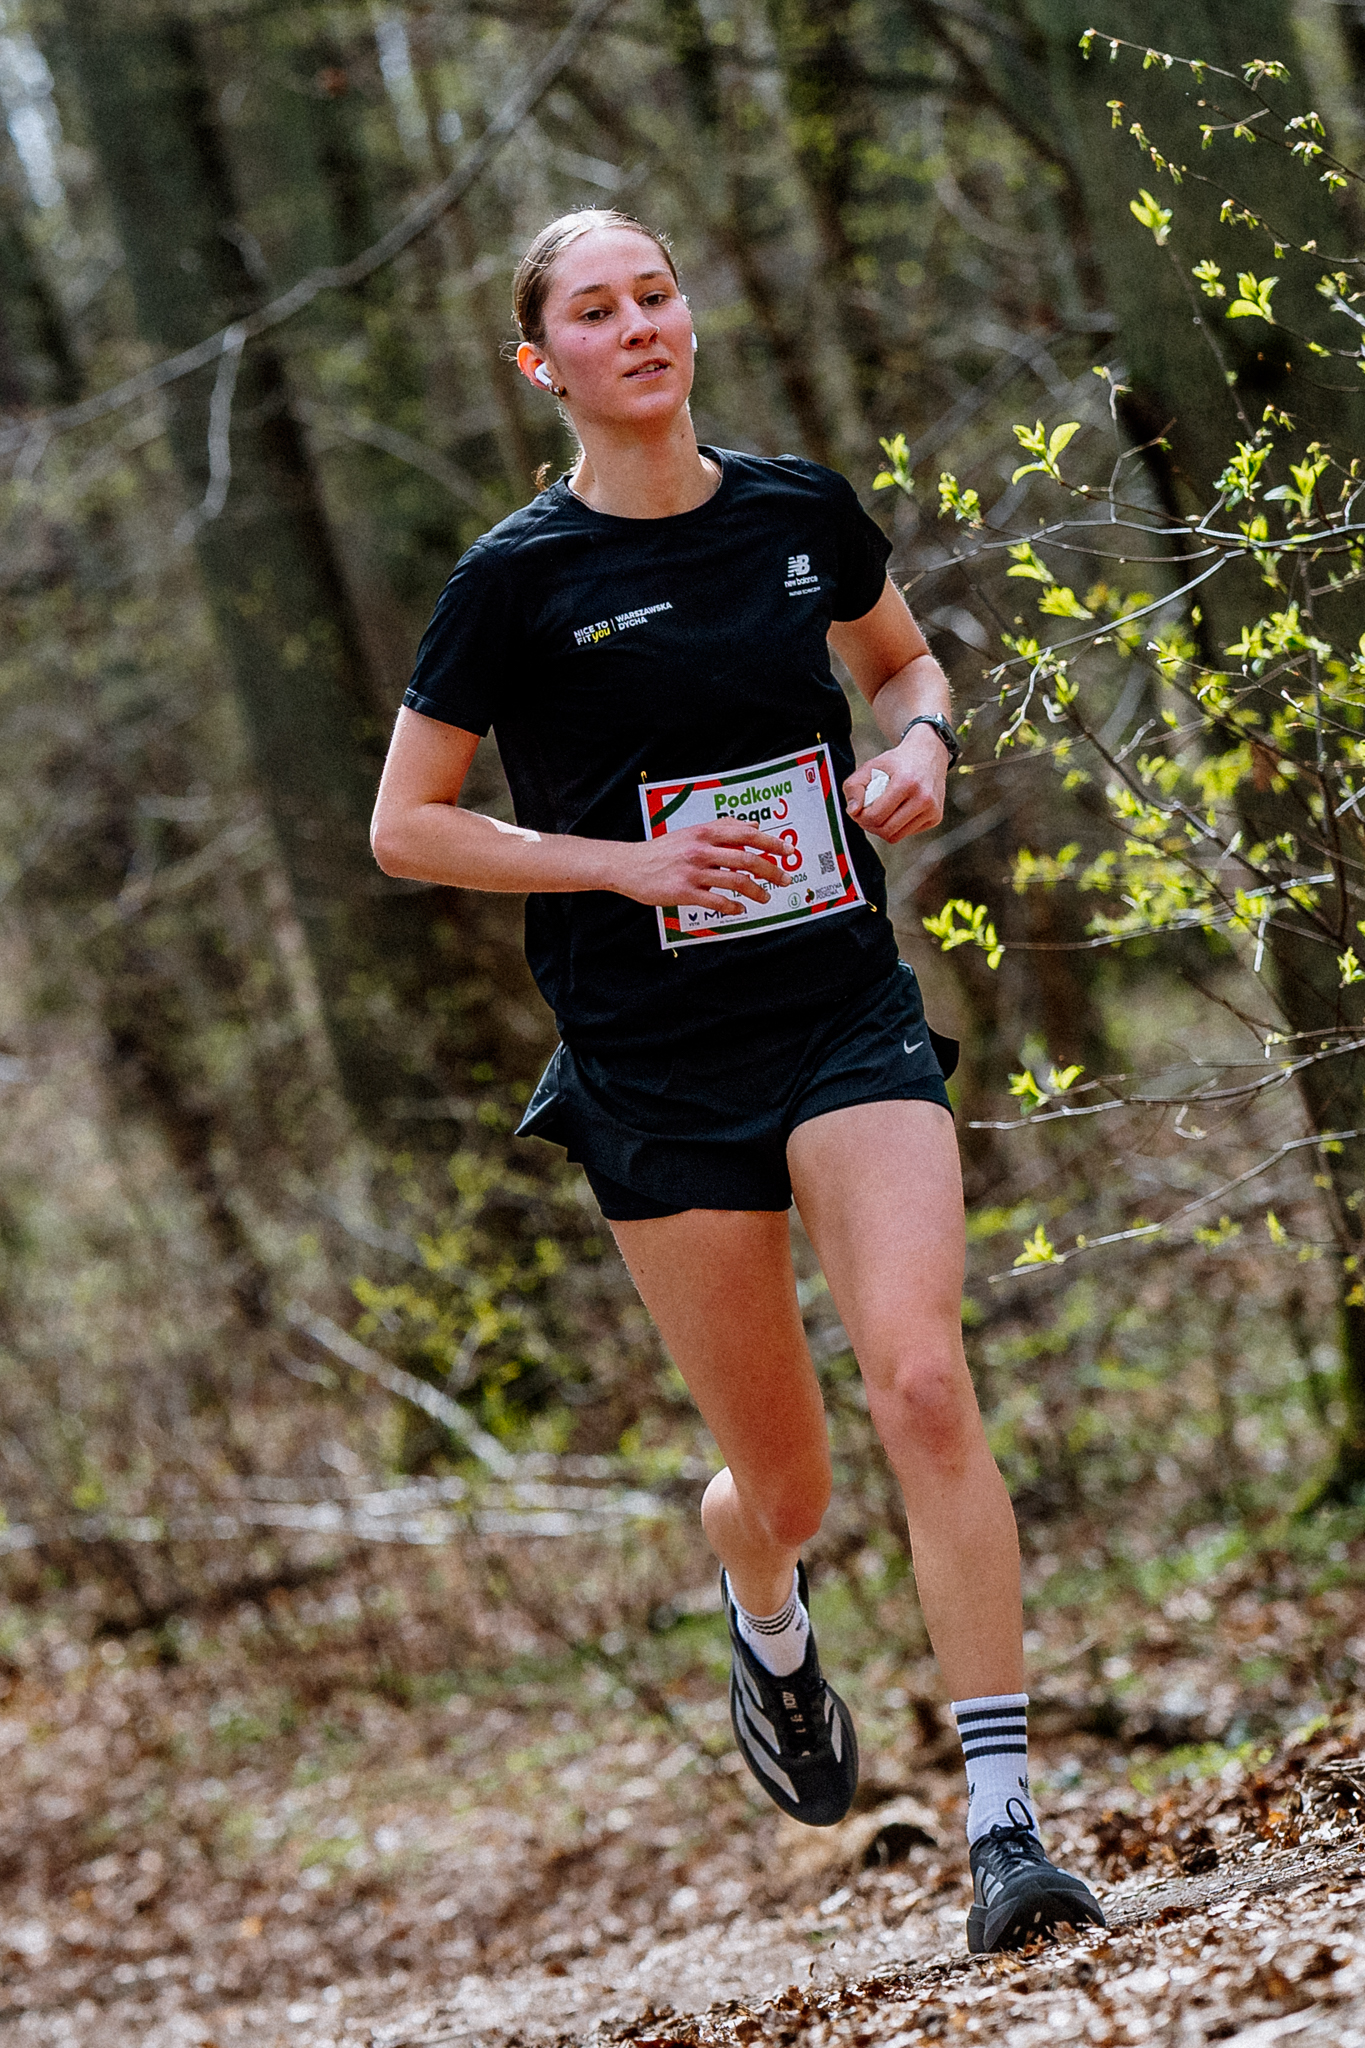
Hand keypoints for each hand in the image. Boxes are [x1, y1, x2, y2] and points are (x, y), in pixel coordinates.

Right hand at [613, 819, 786, 914]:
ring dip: (756, 891)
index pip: (746, 835)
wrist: (630, 865)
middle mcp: (701, 850)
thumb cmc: (662, 850)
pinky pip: (717, 902)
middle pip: (746, 859)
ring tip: (765, 897)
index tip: (787, 851)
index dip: (771, 843)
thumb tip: (753, 826)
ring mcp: (693, 872)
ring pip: (736, 881)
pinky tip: (739, 909)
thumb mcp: (691, 832)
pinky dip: (733, 907)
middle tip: (784, 879)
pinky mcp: (685, 892)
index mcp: (704, 832)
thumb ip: (722, 827)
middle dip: (771, 871)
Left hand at [844, 728, 946, 842]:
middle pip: (887, 831)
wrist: (928, 753)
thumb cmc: (898, 761)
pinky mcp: (936, 817)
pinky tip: (895, 813)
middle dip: (870, 826)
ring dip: (882, 829)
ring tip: (877, 815)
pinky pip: (908, 833)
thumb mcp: (871, 766)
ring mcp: (932, 809)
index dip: (861, 818)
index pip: (876, 816)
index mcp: (906, 782)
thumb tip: (853, 811)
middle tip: (864, 816)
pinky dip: (897, 827)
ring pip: (897, 836)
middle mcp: (923, 797)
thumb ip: (853, 786)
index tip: (858, 811)